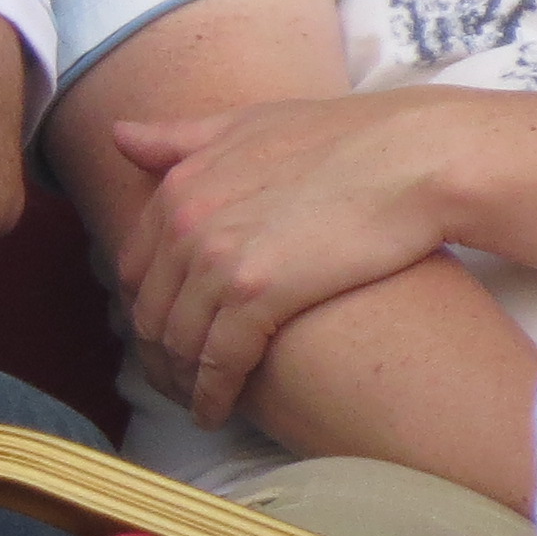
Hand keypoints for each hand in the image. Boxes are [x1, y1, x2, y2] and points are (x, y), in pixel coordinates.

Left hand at [112, 94, 466, 426]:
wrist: (418, 156)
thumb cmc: (348, 138)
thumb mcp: (252, 123)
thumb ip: (182, 137)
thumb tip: (118, 135)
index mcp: (182, 183)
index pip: (135, 266)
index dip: (144, 307)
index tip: (160, 334)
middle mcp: (187, 220)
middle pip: (149, 311)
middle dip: (155, 354)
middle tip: (172, 383)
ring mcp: (219, 257)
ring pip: (177, 342)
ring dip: (179, 382)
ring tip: (195, 403)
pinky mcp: (259, 293)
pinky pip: (217, 362)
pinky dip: (211, 395)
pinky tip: (218, 412)